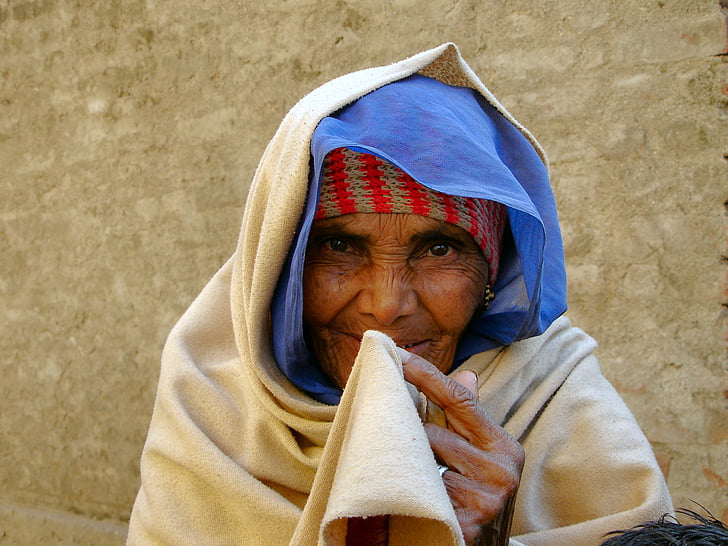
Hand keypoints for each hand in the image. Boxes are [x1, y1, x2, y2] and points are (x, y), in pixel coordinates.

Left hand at [398, 348, 523, 545]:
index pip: (460, 398)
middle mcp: (502, 469)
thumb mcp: (477, 456)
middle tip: (391, 433)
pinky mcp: (467, 521)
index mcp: (503, 446)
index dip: (425, 373)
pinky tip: (416, 498)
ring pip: (422, 459)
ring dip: (408, 464)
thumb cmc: (472, 494)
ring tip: (410, 475)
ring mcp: (487, 497)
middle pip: (432, 430)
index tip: (395, 353)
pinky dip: (414, 492)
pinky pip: (423, 491)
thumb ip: (467, 419)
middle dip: (407, 432)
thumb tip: (465, 374)